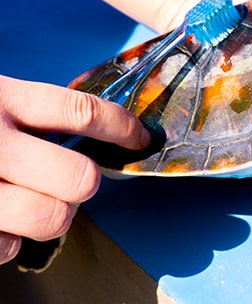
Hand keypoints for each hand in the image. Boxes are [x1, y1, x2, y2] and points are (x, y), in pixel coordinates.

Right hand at [0, 75, 150, 264]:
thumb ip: (29, 111)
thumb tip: (93, 126)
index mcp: (4, 99)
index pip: (83, 112)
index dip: (123, 129)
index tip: (141, 139)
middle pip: (80, 178)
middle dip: (85, 183)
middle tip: (70, 179)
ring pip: (53, 217)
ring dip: (52, 213)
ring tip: (31, 201)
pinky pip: (9, 247)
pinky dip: (10, 238)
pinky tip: (0, 218)